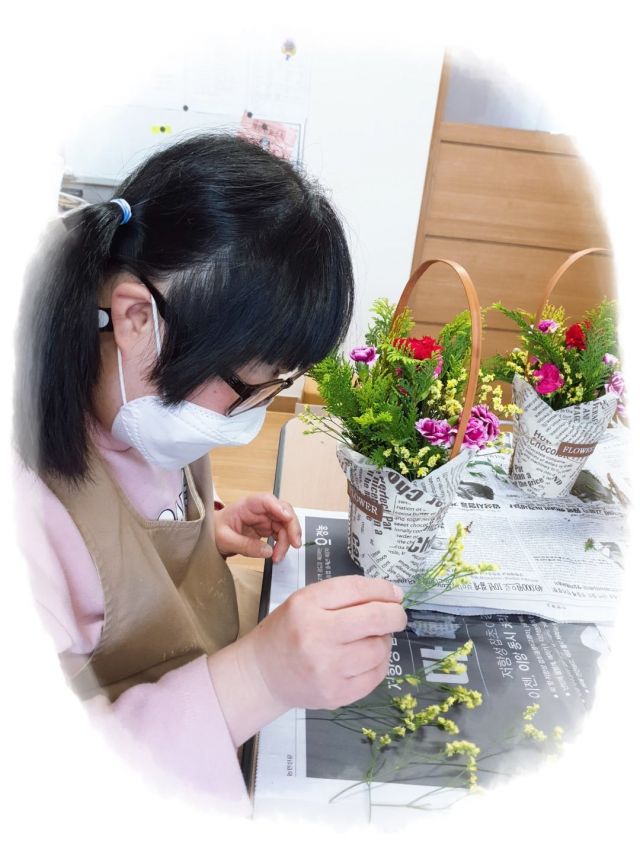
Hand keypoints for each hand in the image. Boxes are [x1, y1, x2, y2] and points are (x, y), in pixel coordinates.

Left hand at [213, 493, 301, 562]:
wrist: (212, 535)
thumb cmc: (215, 531)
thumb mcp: (226, 540)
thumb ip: (245, 545)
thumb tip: (268, 551)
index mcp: (246, 505)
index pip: (266, 500)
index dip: (279, 507)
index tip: (287, 518)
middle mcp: (259, 509)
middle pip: (283, 511)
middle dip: (291, 526)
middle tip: (294, 544)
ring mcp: (265, 517)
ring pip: (285, 524)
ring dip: (287, 540)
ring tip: (278, 557)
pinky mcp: (267, 527)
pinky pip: (282, 533)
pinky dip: (283, 544)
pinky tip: (277, 554)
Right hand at [249, 575, 407, 710]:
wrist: (264, 673)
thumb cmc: (289, 630)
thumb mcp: (306, 601)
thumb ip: (345, 594)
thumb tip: (393, 595)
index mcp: (306, 606)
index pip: (357, 589)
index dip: (384, 590)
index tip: (395, 594)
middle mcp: (316, 636)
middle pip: (375, 619)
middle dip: (395, 615)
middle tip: (396, 616)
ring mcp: (326, 669)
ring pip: (379, 649)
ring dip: (384, 641)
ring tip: (371, 639)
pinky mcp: (336, 695)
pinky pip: (376, 676)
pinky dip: (378, 663)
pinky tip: (366, 658)